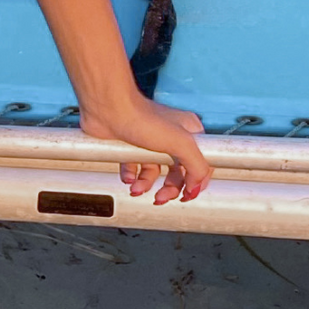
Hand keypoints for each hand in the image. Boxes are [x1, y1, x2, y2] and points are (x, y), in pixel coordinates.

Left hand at [77, 90, 210, 203]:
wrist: (108, 110)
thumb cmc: (143, 118)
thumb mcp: (181, 143)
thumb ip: (197, 167)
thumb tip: (195, 187)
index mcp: (189, 133)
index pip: (201, 163)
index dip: (196, 181)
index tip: (188, 195)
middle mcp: (171, 137)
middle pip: (177, 172)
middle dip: (169, 188)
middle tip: (161, 197)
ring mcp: (150, 142)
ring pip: (154, 173)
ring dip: (146, 185)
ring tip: (137, 188)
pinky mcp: (131, 146)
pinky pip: (135, 168)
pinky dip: (131, 176)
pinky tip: (128, 177)